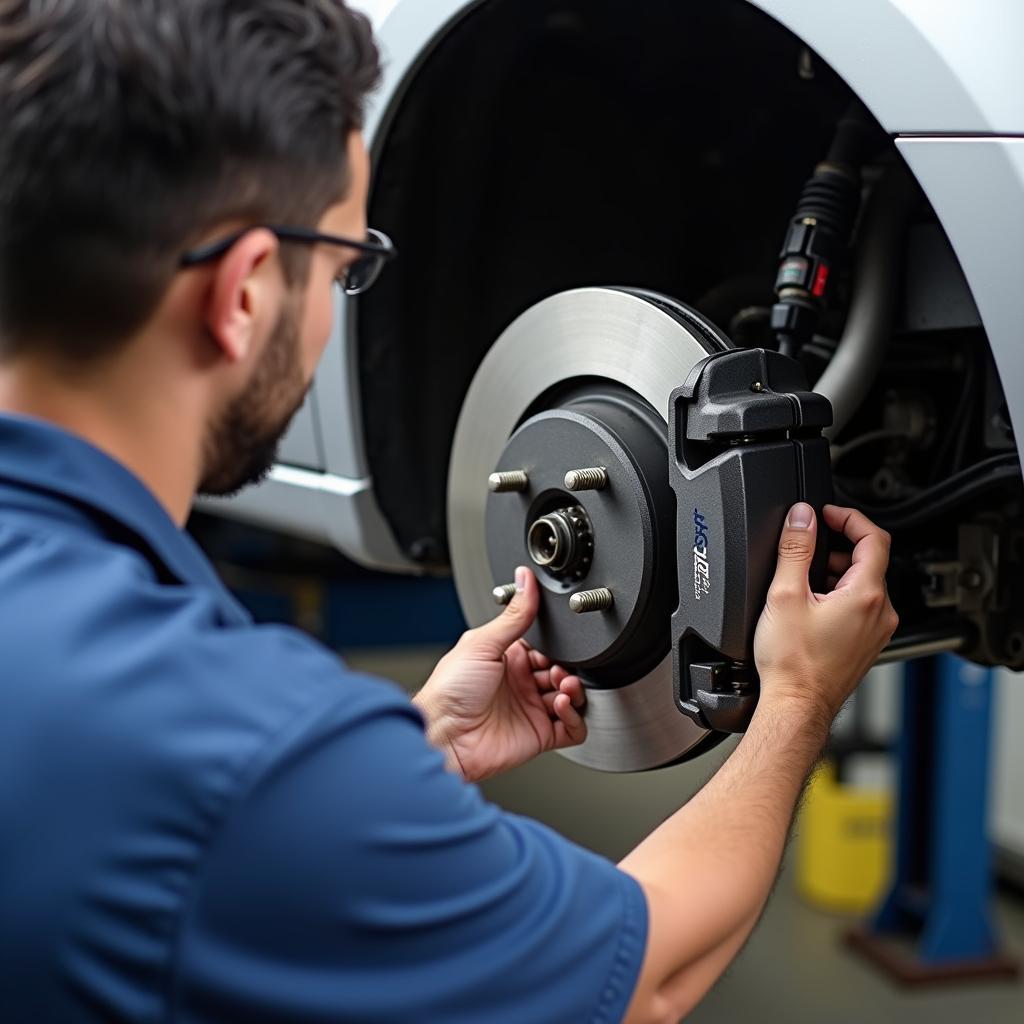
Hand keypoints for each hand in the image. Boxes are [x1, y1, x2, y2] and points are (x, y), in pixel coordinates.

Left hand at [414, 567, 586, 781]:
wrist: (444, 735)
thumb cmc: (450, 691)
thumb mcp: (482, 642)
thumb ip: (513, 614)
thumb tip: (525, 580)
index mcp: (508, 658)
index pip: (547, 647)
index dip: (557, 646)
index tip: (560, 644)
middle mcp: (521, 683)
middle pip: (562, 671)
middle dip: (568, 668)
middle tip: (560, 669)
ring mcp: (531, 709)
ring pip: (571, 698)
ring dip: (574, 690)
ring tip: (564, 686)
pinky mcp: (539, 734)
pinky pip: (573, 728)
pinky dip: (576, 716)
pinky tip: (562, 705)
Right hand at [753, 502, 898, 727]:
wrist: (796, 706)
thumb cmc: (792, 663)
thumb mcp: (784, 594)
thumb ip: (795, 549)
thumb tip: (802, 517)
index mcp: (865, 595)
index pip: (874, 538)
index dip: (849, 518)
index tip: (827, 515)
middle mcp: (880, 613)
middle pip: (868, 561)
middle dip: (836, 548)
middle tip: (805, 549)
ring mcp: (877, 631)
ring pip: (863, 585)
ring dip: (835, 574)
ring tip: (801, 584)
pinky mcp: (867, 644)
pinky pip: (860, 607)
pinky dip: (838, 597)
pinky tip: (809, 609)